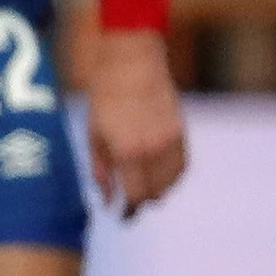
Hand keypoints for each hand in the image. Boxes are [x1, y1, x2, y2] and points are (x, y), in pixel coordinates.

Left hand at [86, 28, 187, 217]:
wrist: (133, 60)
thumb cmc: (105, 95)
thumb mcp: (94, 134)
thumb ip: (102, 171)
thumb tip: (109, 201)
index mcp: (128, 151)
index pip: (136, 196)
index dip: (130, 210)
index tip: (123, 215)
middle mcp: (153, 149)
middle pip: (156, 194)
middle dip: (142, 200)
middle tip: (129, 197)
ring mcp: (171, 140)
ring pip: (172, 183)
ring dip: (159, 189)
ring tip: (142, 182)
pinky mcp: (181, 131)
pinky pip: (182, 166)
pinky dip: (172, 175)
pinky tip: (157, 171)